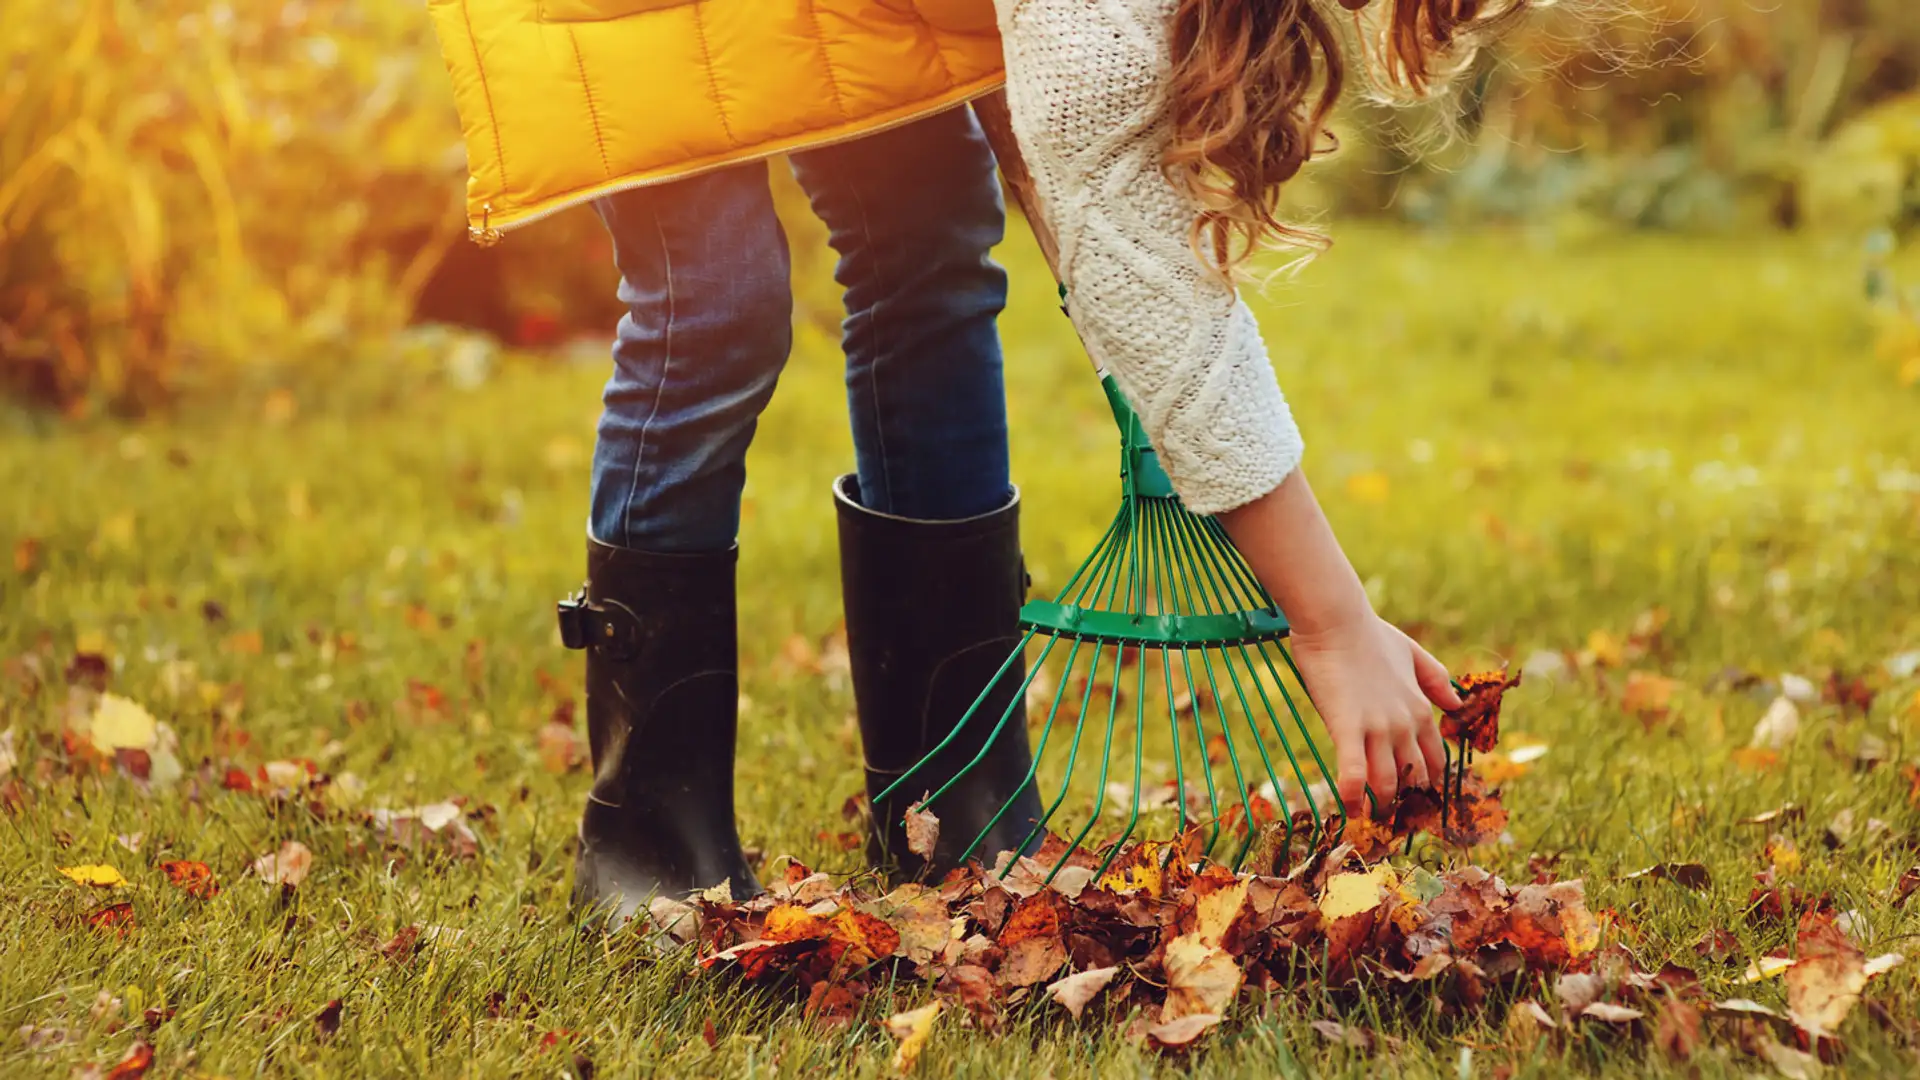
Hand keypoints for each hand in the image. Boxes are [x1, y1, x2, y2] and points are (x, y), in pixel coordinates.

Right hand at [1287, 614, 1459, 815]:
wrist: (1337, 620)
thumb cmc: (1370, 634)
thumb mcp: (1413, 653)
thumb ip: (1436, 680)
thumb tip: (1456, 705)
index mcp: (1422, 709)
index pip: (1435, 760)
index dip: (1428, 785)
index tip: (1417, 799)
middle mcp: (1405, 723)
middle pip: (1413, 777)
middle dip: (1404, 801)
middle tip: (1391, 816)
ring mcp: (1378, 727)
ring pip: (1386, 782)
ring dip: (1380, 805)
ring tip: (1370, 817)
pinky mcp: (1347, 726)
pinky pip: (1352, 772)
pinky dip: (1352, 795)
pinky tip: (1348, 809)